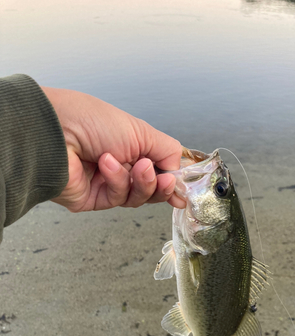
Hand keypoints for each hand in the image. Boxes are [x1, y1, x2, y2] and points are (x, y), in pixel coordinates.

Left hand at [41, 87, 185, 211]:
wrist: (57, 131)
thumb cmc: (93, 122)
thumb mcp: (142, 131)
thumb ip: (168, 152)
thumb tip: (180, 175)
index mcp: (131, 147)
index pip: (158, 170)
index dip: (171, 181)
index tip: (182, 189)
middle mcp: (121, 166)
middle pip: (151, 189)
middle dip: (160, 185)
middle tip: (164, 179)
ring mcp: (107, 184)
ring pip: (137, 197)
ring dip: (141, 182)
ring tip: (136, 166)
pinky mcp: (94, 199)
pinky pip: (117, 198)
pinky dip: (117, 181)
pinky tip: (107, 165)